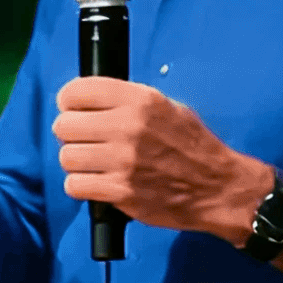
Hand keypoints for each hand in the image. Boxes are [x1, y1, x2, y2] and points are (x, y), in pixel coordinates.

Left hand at [53, 78, 259, 239]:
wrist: (218, 188)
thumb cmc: (194, 147)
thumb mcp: (169, 107)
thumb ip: (130, 101)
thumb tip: (92, 101)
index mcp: (141, 100)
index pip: (77, 91)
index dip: (69, 101)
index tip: (73, 109)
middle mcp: (128, 127)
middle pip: (64, 125)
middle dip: (70, 134)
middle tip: (84, 140)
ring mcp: (123, 161)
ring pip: (66, 157)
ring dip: (75, 162)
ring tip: (91, 164)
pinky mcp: (121, 191)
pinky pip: (75, 186)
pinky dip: (81, 186)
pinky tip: (95, 183)